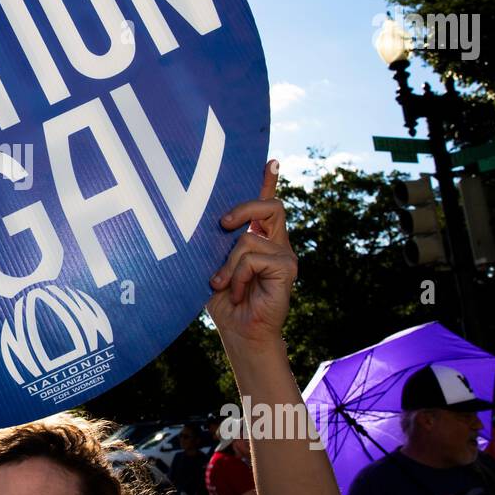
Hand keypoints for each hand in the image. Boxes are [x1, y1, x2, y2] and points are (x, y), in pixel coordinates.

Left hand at [206, 160, 296, 349]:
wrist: (239, 333)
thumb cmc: (222, 301)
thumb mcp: (212, 265)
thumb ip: (215, 243)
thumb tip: (206, 222)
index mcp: (257, 238)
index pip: (265, 205)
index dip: (268, 181)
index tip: (270, 161)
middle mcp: (275, 242)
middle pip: (269, 206)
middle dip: (243, 208)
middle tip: (221, 224)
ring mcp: (284, 254)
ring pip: (248, 239)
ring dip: (227, 265)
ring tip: (223, 285)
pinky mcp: (288, 267)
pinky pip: (252, 257)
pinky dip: (237, 276)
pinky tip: (238, 293)